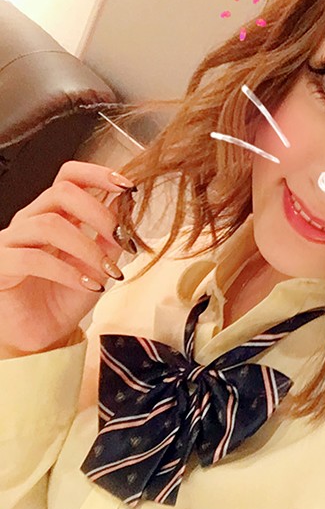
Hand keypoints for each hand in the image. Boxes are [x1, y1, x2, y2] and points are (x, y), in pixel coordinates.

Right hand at [0, 160, 137, 357]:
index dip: (97, 174)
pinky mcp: (1, 265)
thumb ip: (110, 236)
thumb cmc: (64, 298)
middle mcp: (31, 221)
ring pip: (48, 224)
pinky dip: (66, 271)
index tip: (128, 186)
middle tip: (121, 237)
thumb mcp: (99, 265)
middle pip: (61, 192)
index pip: (69, 177)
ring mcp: (12, 241)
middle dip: (99, 213)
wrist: (42, 335)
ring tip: (108, 271)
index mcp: (55, 214)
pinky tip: (88, 285)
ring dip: (87, 247)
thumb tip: (128, 204)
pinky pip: (32, 258)